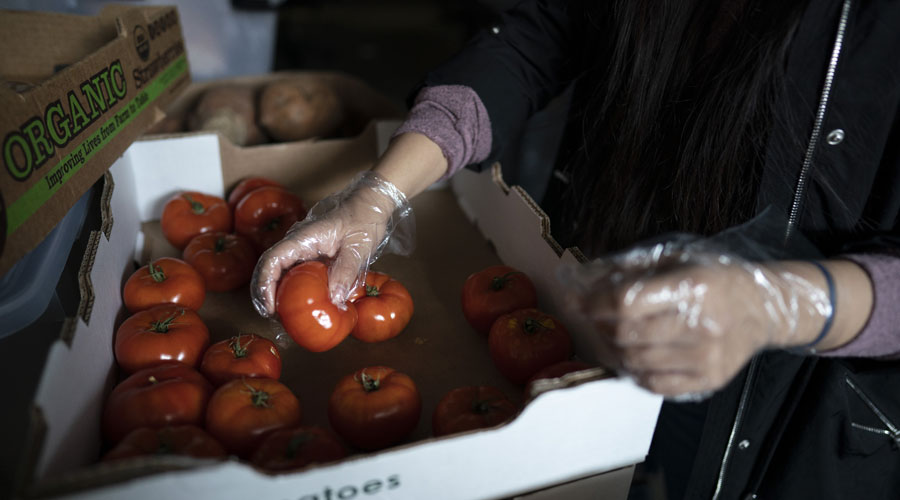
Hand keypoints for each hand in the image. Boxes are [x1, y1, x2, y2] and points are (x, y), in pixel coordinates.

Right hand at [250, 171, 412, 316]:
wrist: (370, 203)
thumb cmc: (364, 218)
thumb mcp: (359, 247)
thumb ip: (346, 272)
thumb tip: (334, 300)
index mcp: (303, 238)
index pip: (272, 260)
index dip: (264, 285)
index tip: (269, 307)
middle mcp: (297, 242)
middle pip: (269, 268)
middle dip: (265, 293)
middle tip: (272, 317)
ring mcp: (303, 247)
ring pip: (280, 271)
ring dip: (276, 292)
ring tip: (282, 316)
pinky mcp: (312, 253)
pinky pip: (296, 271)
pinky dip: (292, 288)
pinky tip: (300, 304)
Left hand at [568, 246, 830, 397]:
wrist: (763, 307)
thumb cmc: (713, 278)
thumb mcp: (674, 257)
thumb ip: (626, 268)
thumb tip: (579, 281)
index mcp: (694, 286)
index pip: (627, 301)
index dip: (595, 302)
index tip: (581, 300)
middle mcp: (703, 324)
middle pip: (627, 334)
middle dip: (600, 325)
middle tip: (595, 317)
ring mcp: (707, 357)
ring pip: (635, 361)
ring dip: (612, 348)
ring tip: (613, 334)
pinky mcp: (708, 380)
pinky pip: (654, 385)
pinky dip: (633, 371)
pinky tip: (634, 355)